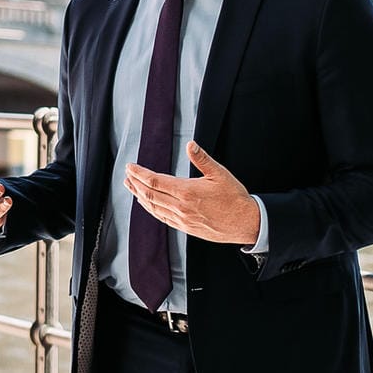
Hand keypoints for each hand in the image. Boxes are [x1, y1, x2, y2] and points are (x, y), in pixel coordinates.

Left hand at [124, 142, 258, 245]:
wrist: (246, 223)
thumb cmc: (235, 197)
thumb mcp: (220, 174)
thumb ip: (202, 159)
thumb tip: (190, 144)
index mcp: (187, 192)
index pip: (155, 181)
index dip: (140, 173)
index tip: (130, 166)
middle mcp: (181, 207)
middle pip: (149, 194)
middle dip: (135, 183)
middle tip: (127, 174)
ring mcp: (182, 219)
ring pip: (153, 207)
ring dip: (139, 195)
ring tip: (130, 186)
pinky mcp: (185, 227)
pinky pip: (162, 217)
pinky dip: (150, 208)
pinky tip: (146, 203)